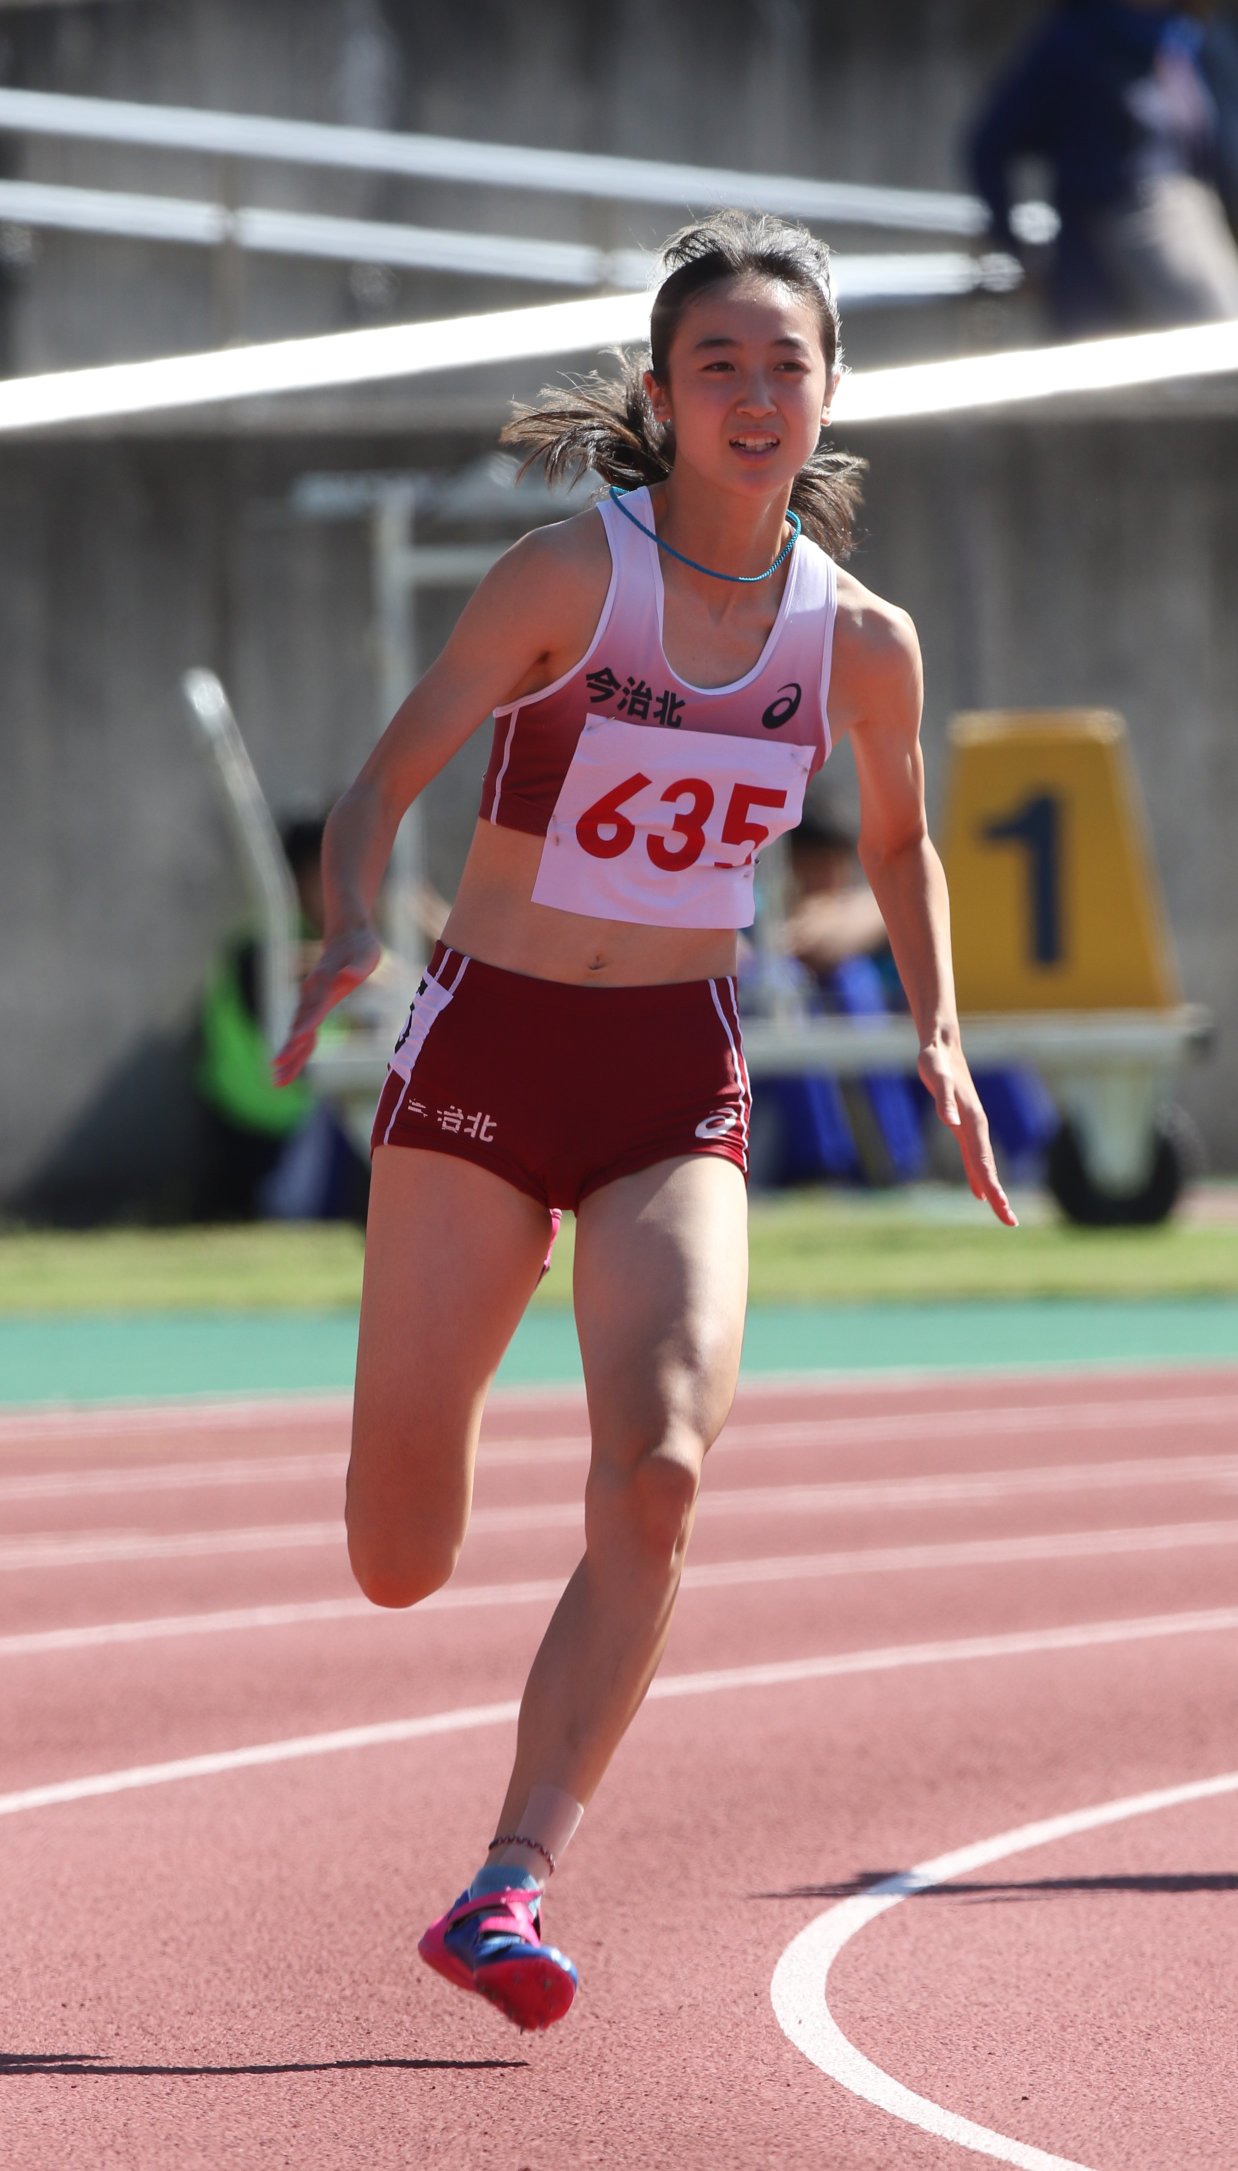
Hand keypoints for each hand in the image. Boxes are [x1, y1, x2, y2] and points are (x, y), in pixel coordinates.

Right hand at [272, 924, 382, 1085]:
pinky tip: (288, 1066)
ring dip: (288, 1056)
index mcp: (325, 986)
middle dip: (289, 1051)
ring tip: (277, 1080)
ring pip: (297, 1032)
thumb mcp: (366, 955)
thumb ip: (357, 967)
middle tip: (276, 1074)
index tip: (294, 1041)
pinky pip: (302, 1031)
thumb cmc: (361, 947)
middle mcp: (313, 995)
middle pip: (299, 1028)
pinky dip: (295, 1049)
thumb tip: (349, 976)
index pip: (314, 1010)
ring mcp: (310, 1001)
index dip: (305, 1026)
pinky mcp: (313, 1005)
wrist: (347, 935)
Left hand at [918, 1033, 1018, 1227]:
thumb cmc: (936, 1062)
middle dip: (999, 1196)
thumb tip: (950, 1121)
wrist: (942, 1046)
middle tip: (1011, 1222)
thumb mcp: (937, 1079)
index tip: (1001, 1209)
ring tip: (1001, 1211)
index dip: (992, 1187)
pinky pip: (973, 1158)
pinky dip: (976, 1176)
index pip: (983, 1163)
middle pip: (989, 1169)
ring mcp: (971, 1127)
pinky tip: (977, 1191)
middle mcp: (976, 1128)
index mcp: (973, 1123)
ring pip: (984, 1165)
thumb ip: (944, 1100)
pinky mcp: (963, 1125)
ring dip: (993, 1189)